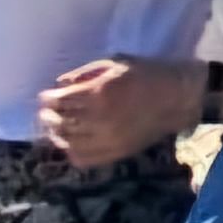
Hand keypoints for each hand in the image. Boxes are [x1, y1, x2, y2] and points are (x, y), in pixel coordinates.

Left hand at [37, 55, 202, 165]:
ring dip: (57, 135)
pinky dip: (72, 152)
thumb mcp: (116, 63)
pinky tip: (71, 144)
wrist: (178, 97)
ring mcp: (108, 139)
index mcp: (100, 93)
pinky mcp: (116, 153)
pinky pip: (84, 159)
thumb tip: (59, 85)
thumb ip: (85, 74)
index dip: (48, 100)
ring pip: (69, 143)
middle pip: (61, 123)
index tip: (44, 97)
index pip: (61, 101)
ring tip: (55, 128)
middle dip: (48, 117)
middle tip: (45, 113)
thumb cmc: (147, 74)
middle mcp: (100, 119)